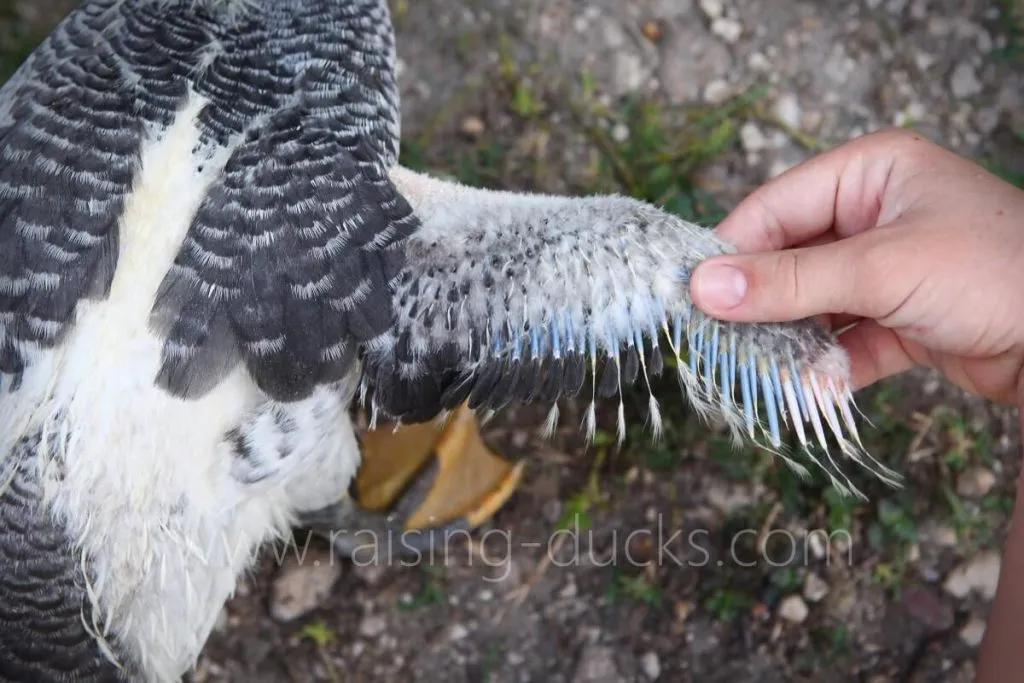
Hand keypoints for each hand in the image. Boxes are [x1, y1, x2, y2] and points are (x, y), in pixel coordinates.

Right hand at [688, 128, 1023, 405]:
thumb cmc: (990, 273)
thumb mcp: (880, 268)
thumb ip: (788, 281)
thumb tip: (703, 289)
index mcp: (871, 173)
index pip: (776, 207)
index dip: (731, 251)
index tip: (690, 294)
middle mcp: (875, 214)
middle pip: (790, 258)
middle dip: (761, 303)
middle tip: (717, 338)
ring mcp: (889, 268)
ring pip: (814, 303)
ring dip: (791, 340)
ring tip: (760, 370)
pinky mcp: (902, 318)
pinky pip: (846, 338)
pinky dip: (829, 365)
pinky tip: (813, 388)